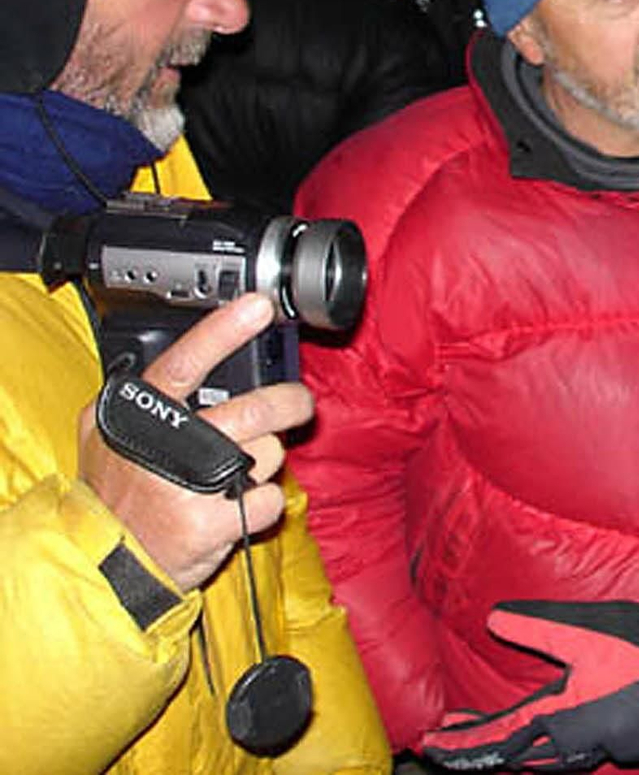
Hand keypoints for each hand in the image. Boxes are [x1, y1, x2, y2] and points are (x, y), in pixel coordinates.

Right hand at [78, 293, 313, 591]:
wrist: (104, 566)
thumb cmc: (117, 497)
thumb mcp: (106, 438)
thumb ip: (141, 400)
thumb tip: (194, 357)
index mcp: (137, 416)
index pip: (183, 363)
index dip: (223, 332)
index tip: (259, 306)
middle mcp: (163, 447)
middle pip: (251, 411)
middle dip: (289, 403)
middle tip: (299, 404)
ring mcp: (186, 487)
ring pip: (267, 453)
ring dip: (266, 462)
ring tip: (237, 476)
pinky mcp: (209, 525)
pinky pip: (270, 498)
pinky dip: (265, 504)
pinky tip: (236, 509)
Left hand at [421, 599, 638, 771]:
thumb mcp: (589, 628)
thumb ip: (539, 627)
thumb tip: (494, 618)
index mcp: (561, 717)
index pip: (496, 738)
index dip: (459, 741)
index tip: (430, 741)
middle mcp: (576, 744)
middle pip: (514, 757)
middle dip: (477, 749)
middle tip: (446, 741)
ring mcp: (605, 750)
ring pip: (544, 761)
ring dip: (512, 751)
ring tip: (491, 739)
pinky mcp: (628, 746)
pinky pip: (575, 755)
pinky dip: (549, 749)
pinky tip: (554, 731)